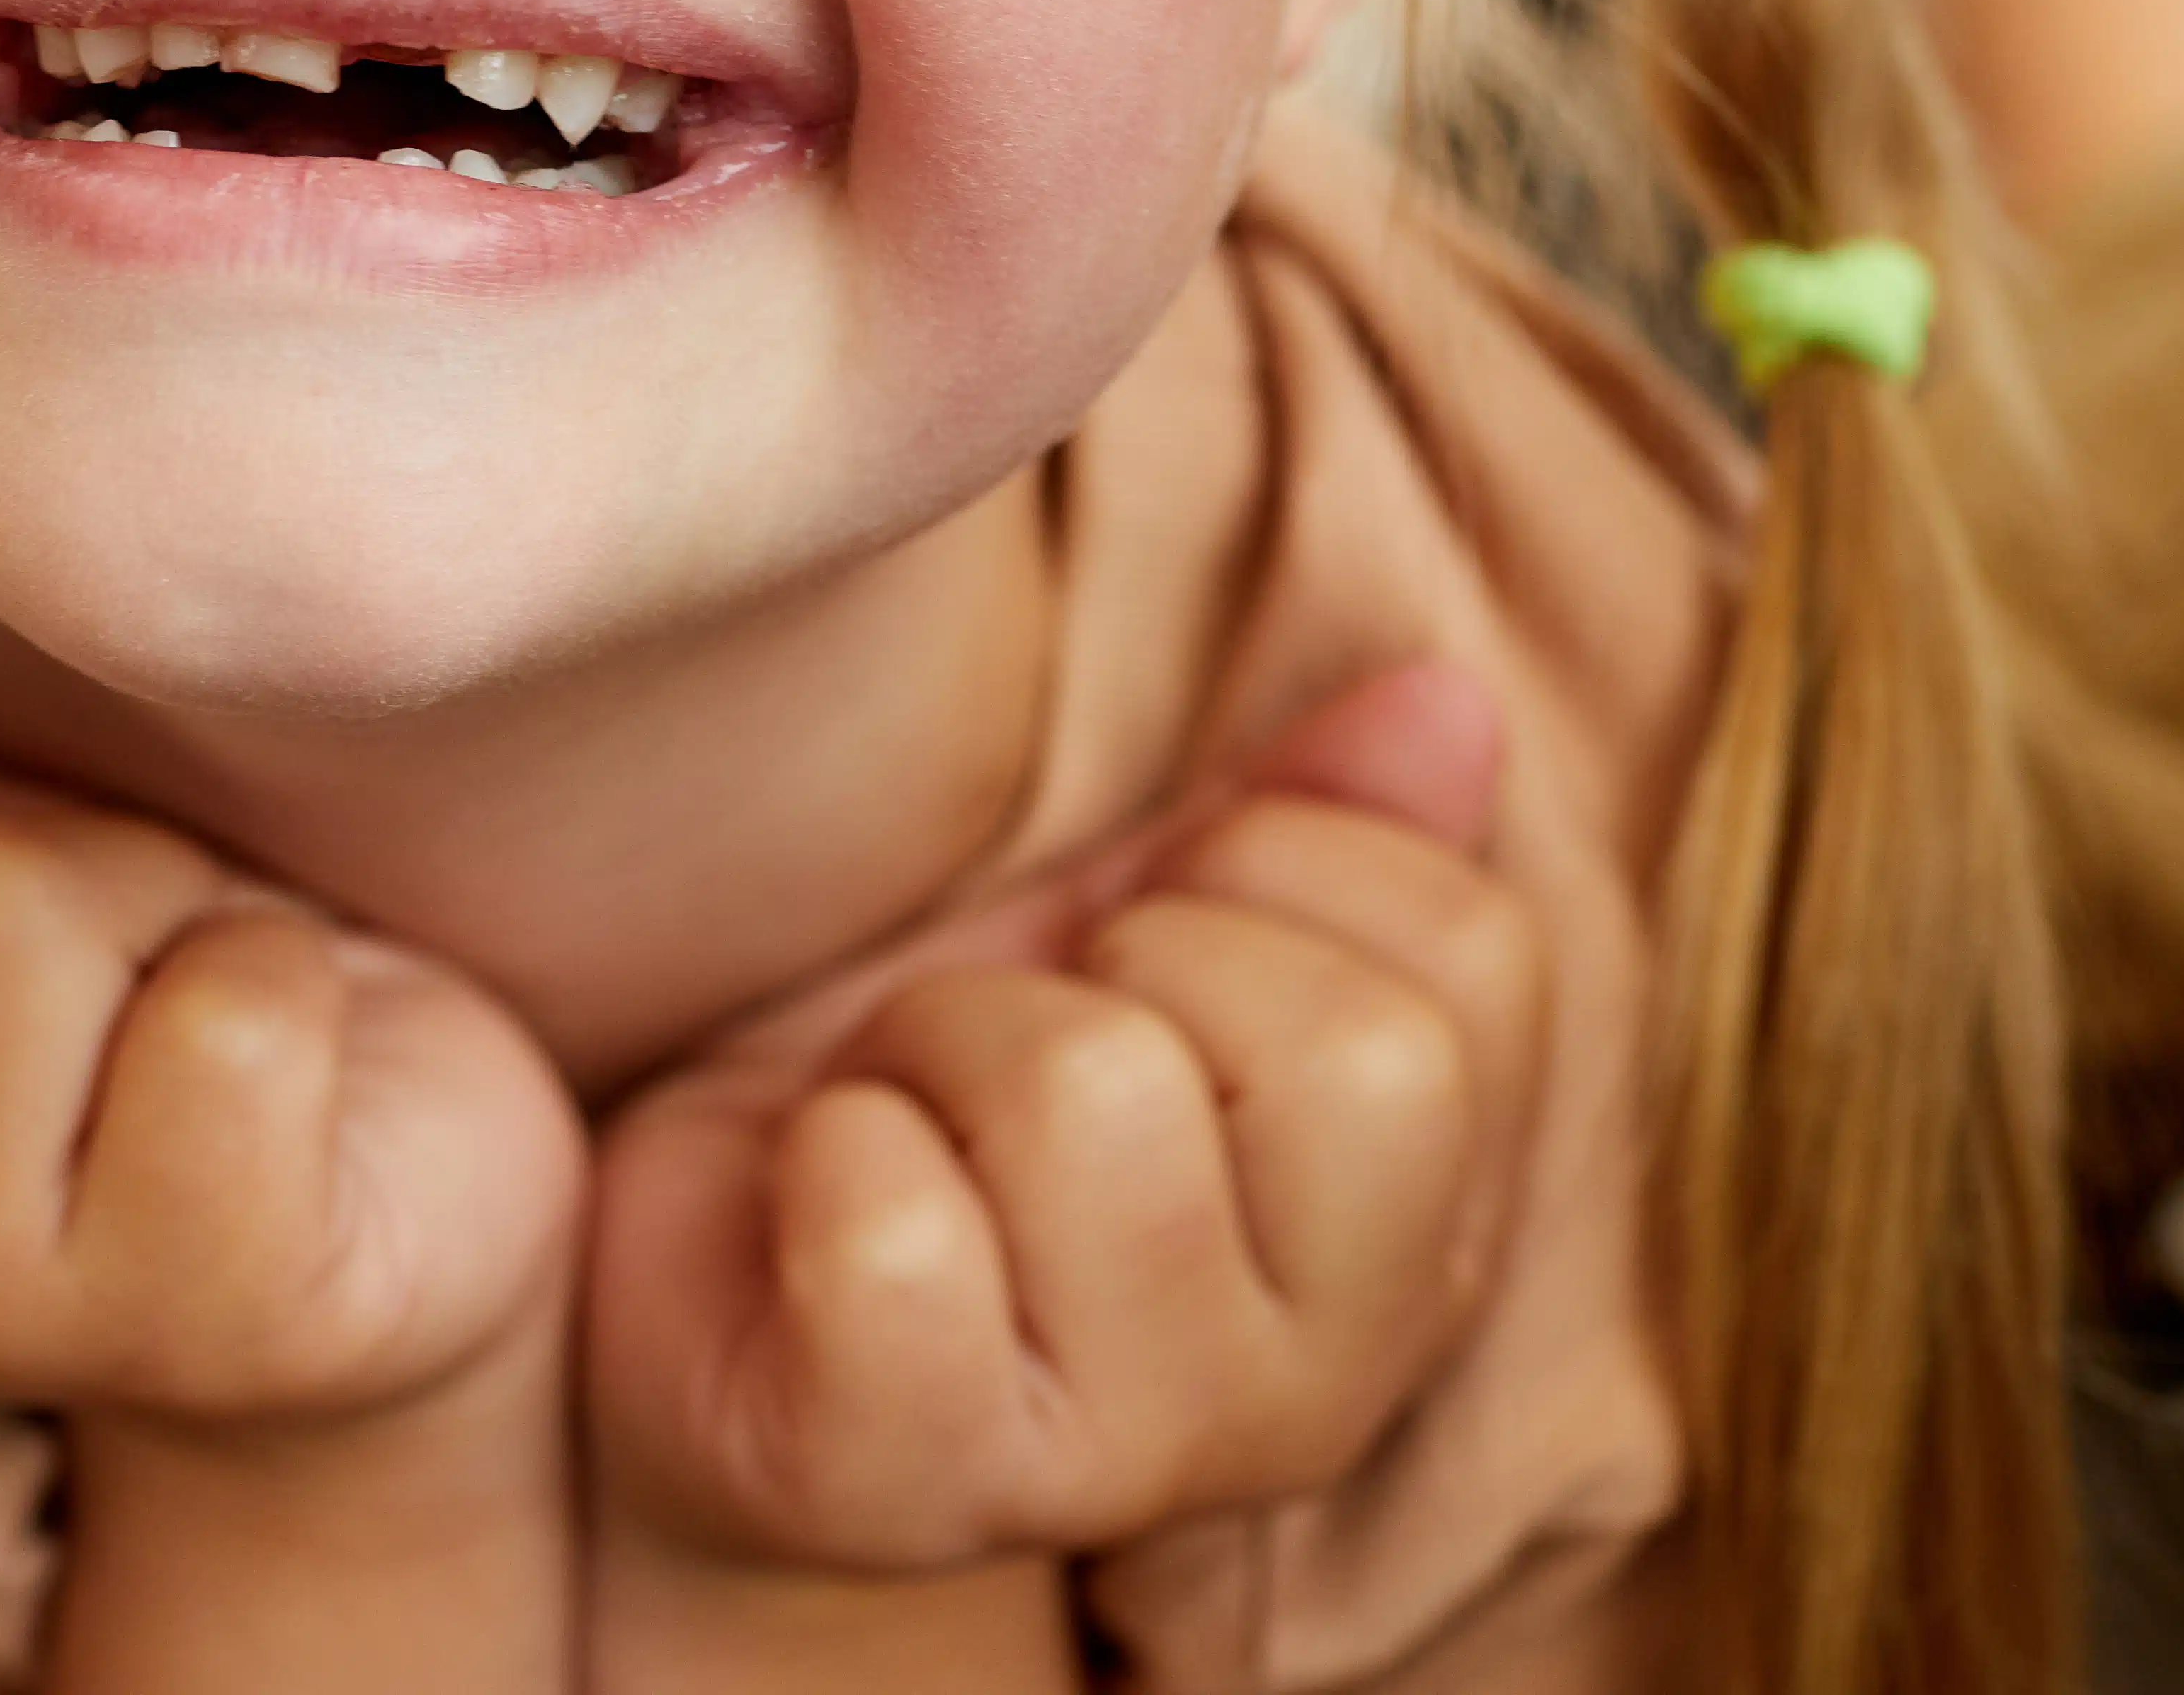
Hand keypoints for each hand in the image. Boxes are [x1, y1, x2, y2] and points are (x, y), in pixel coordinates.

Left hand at [584, 664, 1546, 1579]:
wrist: (705, 1286)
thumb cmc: (945, 1100)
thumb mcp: (1123, 932)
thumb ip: (1302, 831)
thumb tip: (1445, 701)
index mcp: (1417, 1241)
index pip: (1478, 961)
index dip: (1275, 862)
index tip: (1148, 933)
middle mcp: (1320, 1387)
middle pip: (1350, 1052)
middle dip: (1126, 958)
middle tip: (1011, 1037)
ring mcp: (1133, 1464)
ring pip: (1093, 1095)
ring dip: (941, 1041)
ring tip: (907, 1112)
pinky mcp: (912, 1482)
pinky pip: (897, 1233)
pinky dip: (827, 1154)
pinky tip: (816, 1202)